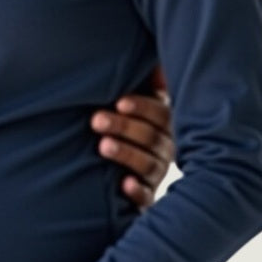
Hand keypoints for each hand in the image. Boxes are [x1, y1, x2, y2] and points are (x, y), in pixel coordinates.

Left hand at [91, 68, 174, 207]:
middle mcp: (165, 149)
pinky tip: (124, 184)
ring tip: (103, 146)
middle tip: (96, 120)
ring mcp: (157, 174)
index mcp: (163, 123)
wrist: (111, 171)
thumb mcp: (131, 102)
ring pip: (150, 165)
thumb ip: (144, 83)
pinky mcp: (145, 198)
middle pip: (152, 137)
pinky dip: (137, 191)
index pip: (161, 114)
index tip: (119, 102)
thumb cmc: (122, 124)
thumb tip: (153, 63)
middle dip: (125, 127)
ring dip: (127, 154)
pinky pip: (147, 198)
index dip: (142, 107)